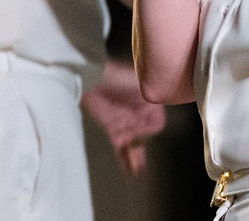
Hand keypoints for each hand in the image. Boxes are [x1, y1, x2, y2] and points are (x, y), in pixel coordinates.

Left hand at [81, 59, 165, 175]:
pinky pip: (122, 148)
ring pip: (136, 145)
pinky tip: (130, 171)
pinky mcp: (115, 130)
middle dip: (141, 143)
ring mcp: (128, 123)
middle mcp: (141, 115)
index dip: (149, 128)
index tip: (138, 128)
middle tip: (133, 146)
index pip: (157, 123)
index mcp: (151, 103)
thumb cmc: (117, 77)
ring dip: (137, 158)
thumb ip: (152, 98)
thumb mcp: (141, 84)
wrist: (91, 78)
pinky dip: (125, 160)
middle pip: (147, 135)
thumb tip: (158, 113)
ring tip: (138, 171)